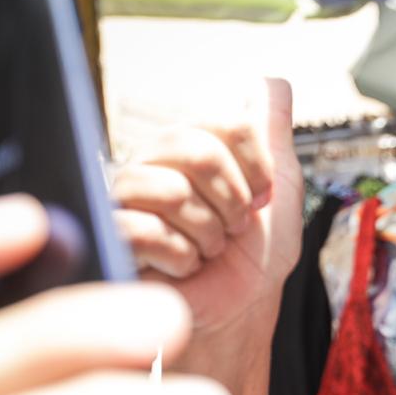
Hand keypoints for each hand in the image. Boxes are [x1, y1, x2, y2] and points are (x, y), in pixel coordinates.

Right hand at [111, 79, 304, 332]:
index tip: (260, 198)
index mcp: (191, 144)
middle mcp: (154, 161)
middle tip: (235, 228)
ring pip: (171, 190)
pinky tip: (185, 267)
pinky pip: (142, 229)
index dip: (256, 166)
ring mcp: (127, 198)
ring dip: (209, 233)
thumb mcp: (282, 190)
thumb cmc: (255, 255)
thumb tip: (273, 82)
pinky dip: (181, 257)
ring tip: (208, 249)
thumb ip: (274, 133)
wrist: (239, 312)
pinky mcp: (112, 237)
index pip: (225, 123)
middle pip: (197, 149)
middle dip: (232, 200)